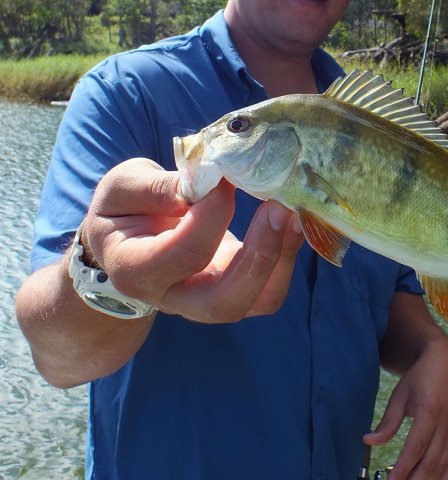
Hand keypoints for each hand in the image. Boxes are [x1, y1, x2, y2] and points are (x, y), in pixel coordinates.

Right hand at [82, 158, 303, 321]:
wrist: (126, 242)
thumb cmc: (123, 209)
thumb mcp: (122, 187)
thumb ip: (156, 187)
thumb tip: (204, 180)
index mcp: (136, 270)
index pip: (185, 254)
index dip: (212, 215)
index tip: (225, 178)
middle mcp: (174, 297)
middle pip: (226, 302)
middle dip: (260, 255)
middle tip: (278, 207)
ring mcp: (208, 299)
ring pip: (257, 301)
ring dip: (282, 258)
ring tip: (294, 213)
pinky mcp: (235, 288)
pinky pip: (269, 290)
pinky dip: (287, 258)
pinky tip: (292, 220)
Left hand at [364, 332, 447, 479]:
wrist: (447, 361)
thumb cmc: (420, 377)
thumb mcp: (400, 396)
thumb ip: (387, 422)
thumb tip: (368, 441)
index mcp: (430, 411)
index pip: (416, 448)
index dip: (403, 470)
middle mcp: (447, 424)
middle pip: (430, 463)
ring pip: (443, 466)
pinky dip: (444, 479)